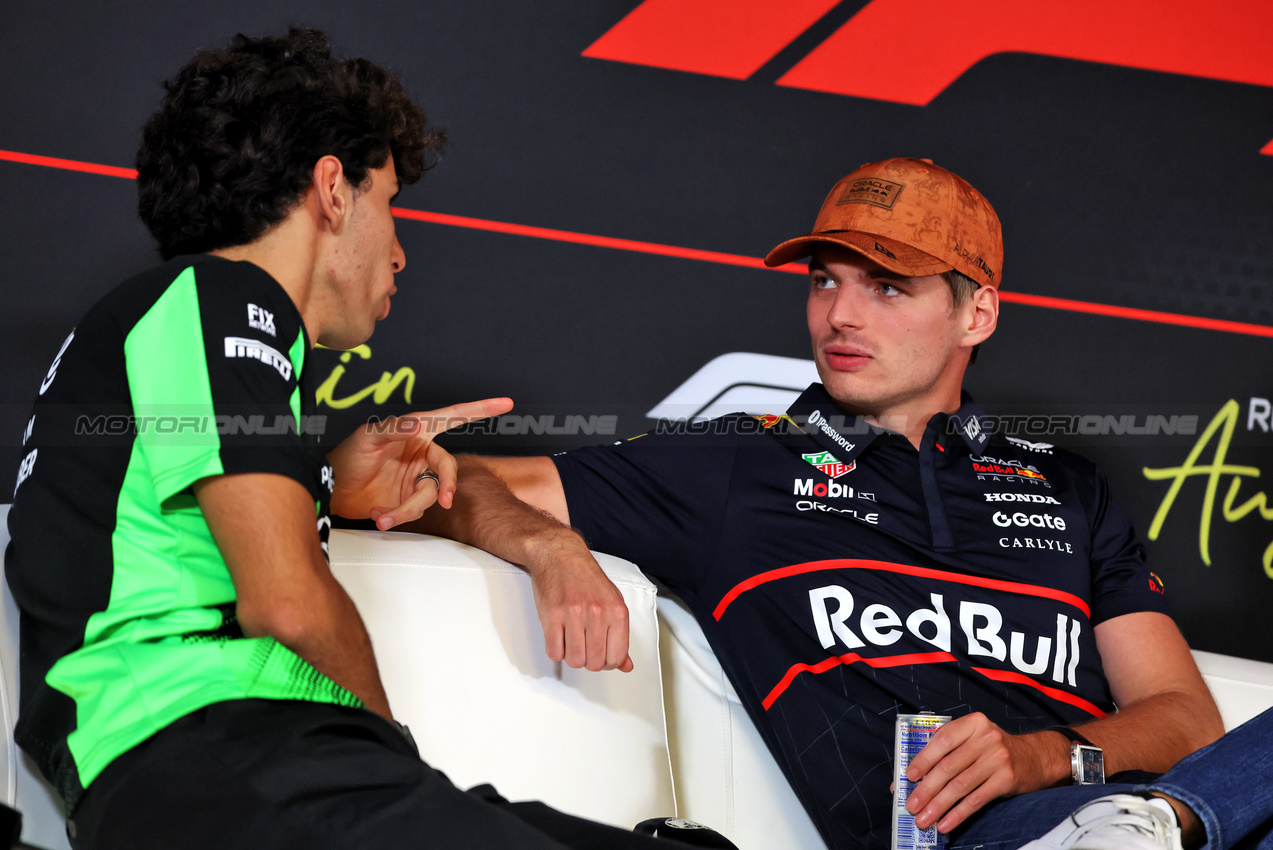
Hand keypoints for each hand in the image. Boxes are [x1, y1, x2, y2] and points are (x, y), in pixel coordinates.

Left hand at [328, 397, 512, 527]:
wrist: (331, 491)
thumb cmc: (347, 457)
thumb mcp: (366, 438)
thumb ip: (394, 429)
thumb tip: (418, 423)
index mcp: (417, 431)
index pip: (452, 417)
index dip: (479, 409)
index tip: (505, 404)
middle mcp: (422, 454)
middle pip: (448, 469)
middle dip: (448, 486)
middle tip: (445, 500)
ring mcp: (417, 478)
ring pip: (432, 495)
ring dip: (408, 509)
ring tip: (383, 516)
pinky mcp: (409, 500)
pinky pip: (417, 511)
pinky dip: (398, 517)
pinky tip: (379, 516)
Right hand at [525, 529, 633, 672]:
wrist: (560, 555)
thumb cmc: (586, 578)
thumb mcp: (612, 602)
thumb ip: (620, 635)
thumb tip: (626, 665)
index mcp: (617, 611)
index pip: (616, 657)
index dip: (607, 662)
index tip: (601, 655)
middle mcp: (597, 612)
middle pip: (594, 662)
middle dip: (589, 660)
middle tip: (585, 647)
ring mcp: (574, 614)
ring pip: (574, 660)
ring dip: (571, 655)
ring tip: (572, 641)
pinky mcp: (552, 615)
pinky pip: (554, 651)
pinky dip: (556, 649)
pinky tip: (560, 637)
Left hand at [903, 713, 1064, 832]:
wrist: (1034, 757)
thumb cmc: (993, 749)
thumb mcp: (974, 738)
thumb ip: (948, 750)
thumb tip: (916, 775)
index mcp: (973, 723)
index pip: (942, 740)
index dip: (924, 759)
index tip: (910, 777)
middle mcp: (986, 738)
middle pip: (948, 767)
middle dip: (926, 789)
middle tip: (911, 805)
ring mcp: (998, 759)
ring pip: (960, 786)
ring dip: (938, 805)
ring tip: (923, 819)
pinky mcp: (1006, 780)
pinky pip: (976, 800)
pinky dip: (958, 814)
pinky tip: (945, 823)